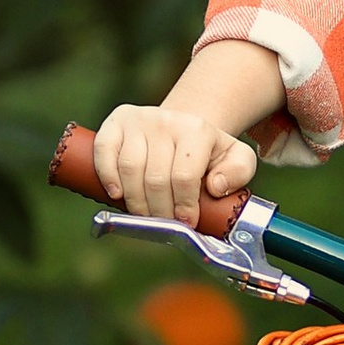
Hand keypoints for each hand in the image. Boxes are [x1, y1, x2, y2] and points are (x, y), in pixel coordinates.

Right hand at [89, 101, 262, 224]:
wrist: (179, 130)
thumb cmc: (207, 152)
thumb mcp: (236, 158)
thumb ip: (238, 172)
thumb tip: (215, 186)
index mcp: (197, 129)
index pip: (185, 176)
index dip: (184, 206)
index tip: (186, 222)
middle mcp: (166, 120)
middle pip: (156, 178)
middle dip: (160, 210)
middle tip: (165, 224)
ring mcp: (138, 120)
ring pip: (130, 168)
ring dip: (135, 201)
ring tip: (145, 215)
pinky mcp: (116, 123)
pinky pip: (104, 151)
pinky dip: (107, 176)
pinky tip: (116, 194)